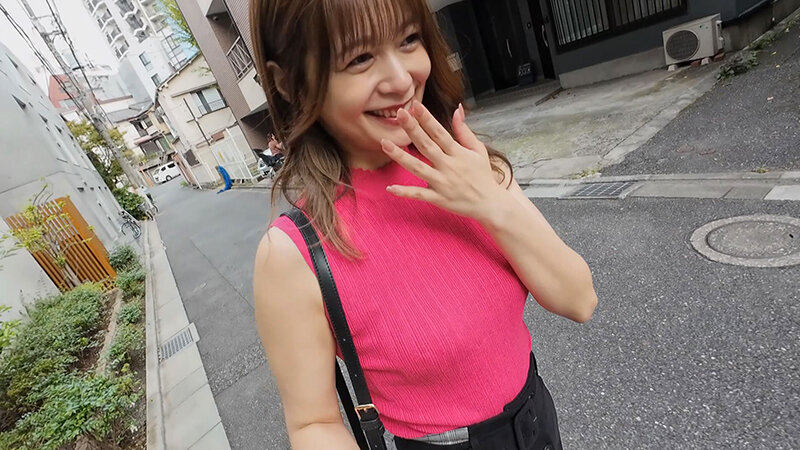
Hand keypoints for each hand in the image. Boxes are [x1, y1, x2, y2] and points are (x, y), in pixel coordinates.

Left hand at [381, 100, 511, 224]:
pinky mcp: (438, 199)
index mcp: (458, 153)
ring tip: (384, 143)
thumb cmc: (482, 175)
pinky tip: (390, 188)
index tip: (414, 105)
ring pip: (418, 168)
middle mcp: (449, 166)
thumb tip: (458, 108)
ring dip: (400, 156)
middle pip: (427, 145)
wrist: (490, 204)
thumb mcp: (478, 150)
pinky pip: (419, 195)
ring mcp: (442, 183)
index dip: (427, 118)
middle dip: (412, 129)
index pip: (439, 132)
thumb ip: (464, 130)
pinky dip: (405, 192)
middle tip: (399, 113)